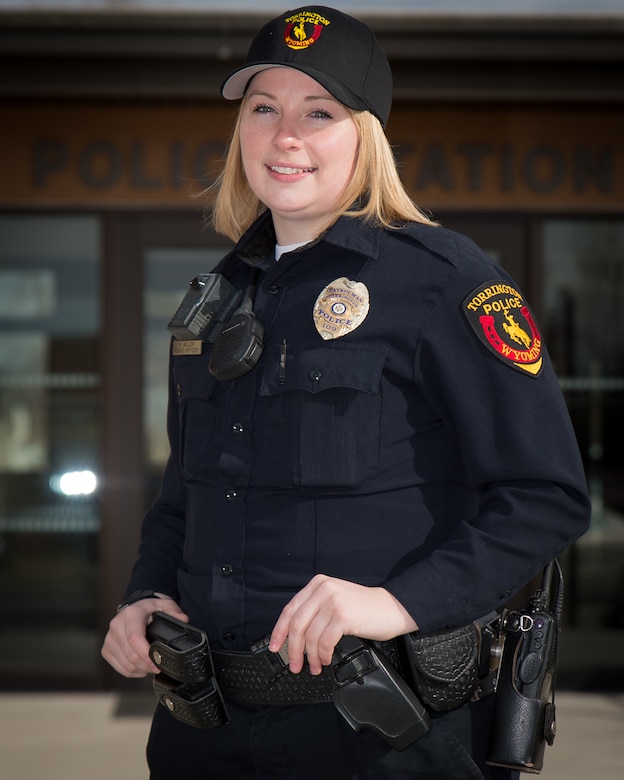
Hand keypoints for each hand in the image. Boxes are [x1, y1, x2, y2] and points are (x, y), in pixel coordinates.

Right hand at [101, 596, 187, 677]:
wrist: (135, 607)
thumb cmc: (150, 608)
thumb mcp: (165, 605)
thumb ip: (174, 611)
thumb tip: (183, 619)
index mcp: (131, 614)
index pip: (134, 638)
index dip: (146, 654)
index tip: (157, 663)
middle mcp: (116, 625)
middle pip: (130, 654)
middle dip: (147, 665)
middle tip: (158, 666)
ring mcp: (110, 638)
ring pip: (125, 663)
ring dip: (140, 669)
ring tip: (151, 666)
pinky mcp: (106, 649)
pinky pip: (119, 667)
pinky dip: (132, 671)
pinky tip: (141, 667)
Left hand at [269, 574, 417, 674]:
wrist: (393, 608)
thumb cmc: (365, 609)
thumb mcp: (336, 599)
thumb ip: (316, 609)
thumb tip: (294, 636)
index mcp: (318, 584)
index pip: (290, 609)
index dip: (279, 631)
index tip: (275, 647)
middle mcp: (323, 589)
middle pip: (296, 625)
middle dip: (292, 649)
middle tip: (294, 665)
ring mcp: (333, 601)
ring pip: (310, 636)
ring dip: (310, 657)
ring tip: (315, 666)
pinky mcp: (343, 616)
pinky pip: (325, 642)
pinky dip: (323, 655)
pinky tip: (326, 659)